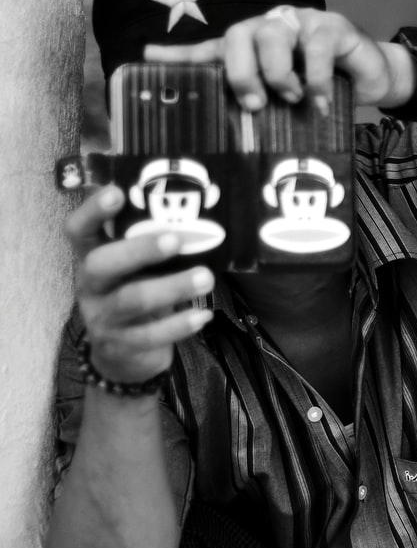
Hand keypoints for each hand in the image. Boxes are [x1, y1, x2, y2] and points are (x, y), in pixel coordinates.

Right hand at [65, 186, 215, 383]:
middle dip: (139, 250)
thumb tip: (200, 209)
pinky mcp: (120, 345)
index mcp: (92, 257)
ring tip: (206, 278)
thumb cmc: (138, 292)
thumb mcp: (139, 267)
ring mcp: (102, 317)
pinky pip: (149, 336)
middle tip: (176, 239)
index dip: (92, 212)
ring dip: (172, 287)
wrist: (126, 355)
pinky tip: (204, 315)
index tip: (116, 192)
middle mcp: (90, 285)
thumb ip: (154, 243)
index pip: (78, 230)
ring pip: (131, 300)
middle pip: (101, 264)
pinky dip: (179, 325)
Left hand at [143, 8, 409, 115]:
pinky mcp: (331, 26)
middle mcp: (269, 28)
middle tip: (253, 103)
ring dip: (278, 74)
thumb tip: (229, 130)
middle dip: (241, 73)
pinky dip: (314, 78)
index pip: (211, 48)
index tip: (146, 57)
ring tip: (292, 99)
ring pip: (271, 36)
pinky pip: (313, 46)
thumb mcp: (289, 99)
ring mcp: (300, 23)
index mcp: (253, 47)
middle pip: (238, 36)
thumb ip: (263, 104)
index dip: (179, 54)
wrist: (374, 80)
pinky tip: (320, 100)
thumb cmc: (326, 89)